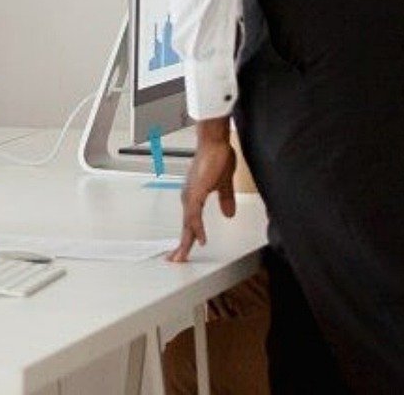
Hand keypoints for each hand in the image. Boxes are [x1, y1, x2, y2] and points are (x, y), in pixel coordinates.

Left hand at [168, 118, 237, 262]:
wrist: (215, 142)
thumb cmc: (217, 157)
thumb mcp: (224, 184)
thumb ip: (226, 199)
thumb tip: (228, 213)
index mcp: (195, 196)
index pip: (190, 222)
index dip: (188, 237)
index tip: (184, 251)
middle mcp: (189, 197)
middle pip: (185, 226)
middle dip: (181, 245)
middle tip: (175, 261)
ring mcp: (191, 195)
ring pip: (187, 224)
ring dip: (186, 241)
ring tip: (182, 257)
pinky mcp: (196, 192)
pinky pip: (195, 216)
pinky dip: (197, 228)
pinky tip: (200, 239)